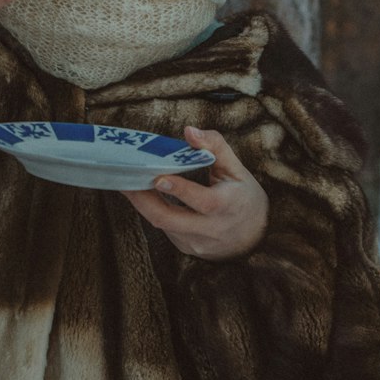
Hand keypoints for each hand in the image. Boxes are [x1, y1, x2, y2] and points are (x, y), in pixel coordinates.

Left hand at [121, 127, 268, 259]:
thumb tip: (189, 131)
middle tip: (124, 178)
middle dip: (142, 199)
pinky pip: (165, 228)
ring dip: (142, 203)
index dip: (180, 190)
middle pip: (169, 219)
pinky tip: (143, 195)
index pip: (203, 201)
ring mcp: (197, 243)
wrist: (255, 238)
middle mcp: (211, 229)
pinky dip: (153, 210)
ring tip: (127, 182)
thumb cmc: (244, 197)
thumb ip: (215, 146)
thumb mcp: (237, 169)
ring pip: (162, 224)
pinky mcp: (187, 248)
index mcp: (228, 206)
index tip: (159, 177)